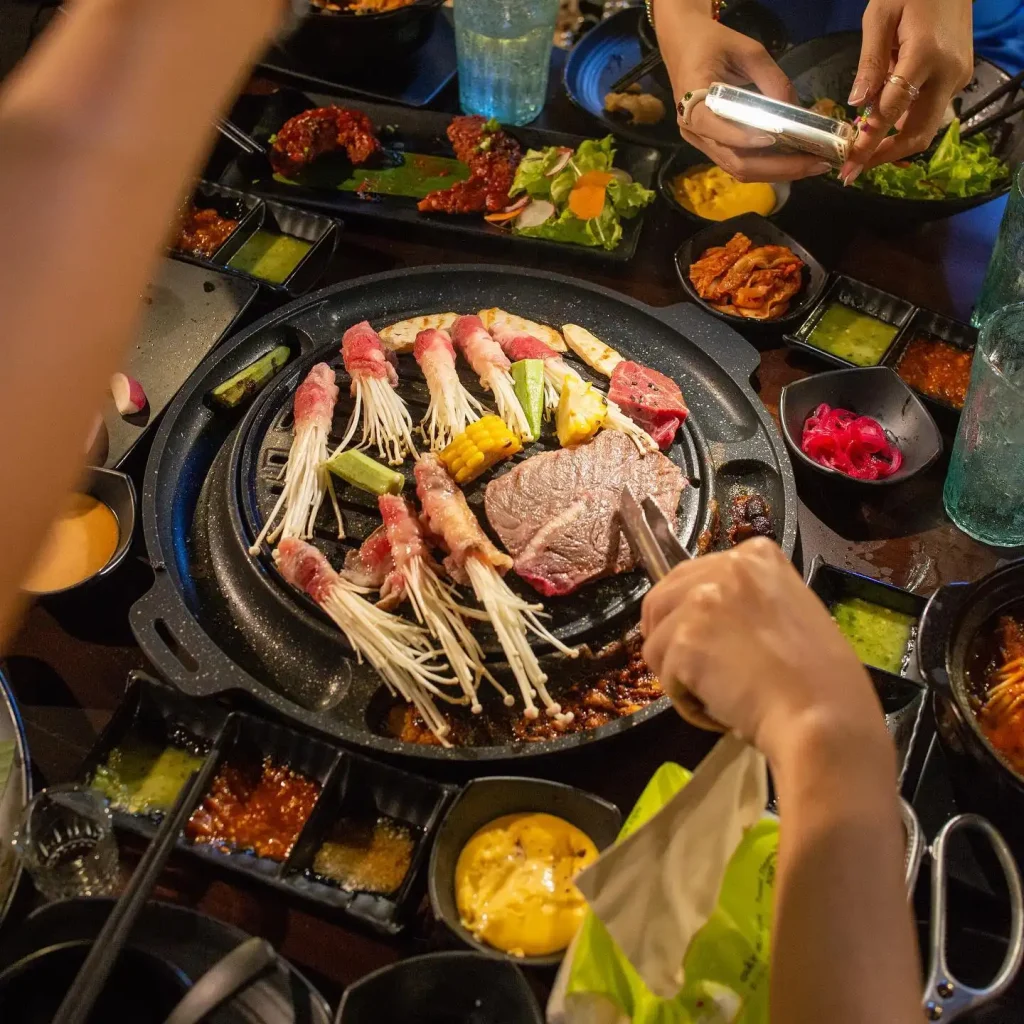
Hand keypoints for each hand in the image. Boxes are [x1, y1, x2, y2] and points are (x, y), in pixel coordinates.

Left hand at [640, 539, 886, 767]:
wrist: (822, 716)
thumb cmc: (821, 679)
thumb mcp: (792, 611)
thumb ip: (749, 602)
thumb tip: (712, 620)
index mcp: (757, 555)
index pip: (691, 576)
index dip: (687, 613)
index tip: (703, 640)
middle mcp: (726, 567)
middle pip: (661, 601)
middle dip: (669, 639)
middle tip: (692, 672)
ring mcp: (703, 601)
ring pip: (656, 641)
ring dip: (678, 674)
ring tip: (718, 695)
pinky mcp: (686, 640)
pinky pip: (664, 675)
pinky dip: (685, 701)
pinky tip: (720, 709)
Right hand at [654, 3, 830, 182]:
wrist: (684, 47)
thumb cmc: (712, 44)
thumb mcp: (747, 50)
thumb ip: (772, 79)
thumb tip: (796, 110)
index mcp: (692, 101)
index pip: (714, 128)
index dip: (743, 137)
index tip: (774, 137)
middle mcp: (693, 130)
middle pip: (734, 161)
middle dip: (777, 167)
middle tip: (815, 163)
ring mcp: (702, 142)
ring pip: (738, 169)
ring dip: (776, 172)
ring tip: (810, 166)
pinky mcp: (712, 146)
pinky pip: (739, 163)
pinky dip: (767, 166)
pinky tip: (793, 161)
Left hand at [841, 0, 973, 181]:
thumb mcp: (880, 16)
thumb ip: (869, 62)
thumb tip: (856, 104)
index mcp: (925, 55)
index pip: (893, 110)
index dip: (870, 141)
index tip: (850, 164)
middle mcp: (947, 73)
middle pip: (918, 133)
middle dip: (885, 156)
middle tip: (853, 170)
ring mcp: (957, 78)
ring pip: (925, 126)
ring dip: (894, 142)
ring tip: (862, 150)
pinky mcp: (958, 78)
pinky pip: (928, 110)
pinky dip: (904, 122)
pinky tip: (881, 121)